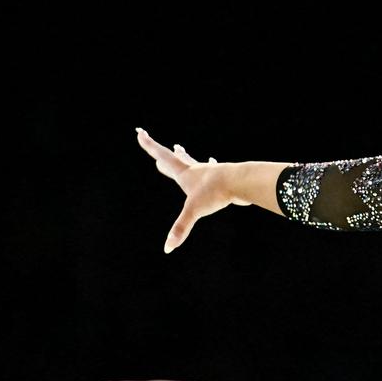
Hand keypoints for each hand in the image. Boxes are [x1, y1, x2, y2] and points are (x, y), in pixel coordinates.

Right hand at [136, 127, 250, 253]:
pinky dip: (208, 166)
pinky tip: (211, 162)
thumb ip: (180, 228)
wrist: (241, 182)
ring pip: (192, 161)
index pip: (162, 156)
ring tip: (179, 149)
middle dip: (161, 153)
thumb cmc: (216, 192)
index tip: (140, 132)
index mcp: (184, 174)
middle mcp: (194, 170)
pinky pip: (210, 169)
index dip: (149, 145)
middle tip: (152, 145)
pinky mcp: (220, 177)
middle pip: (173, 158)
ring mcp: (208, 172)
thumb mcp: (194, 211)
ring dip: (183, 156)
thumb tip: (168, 248)